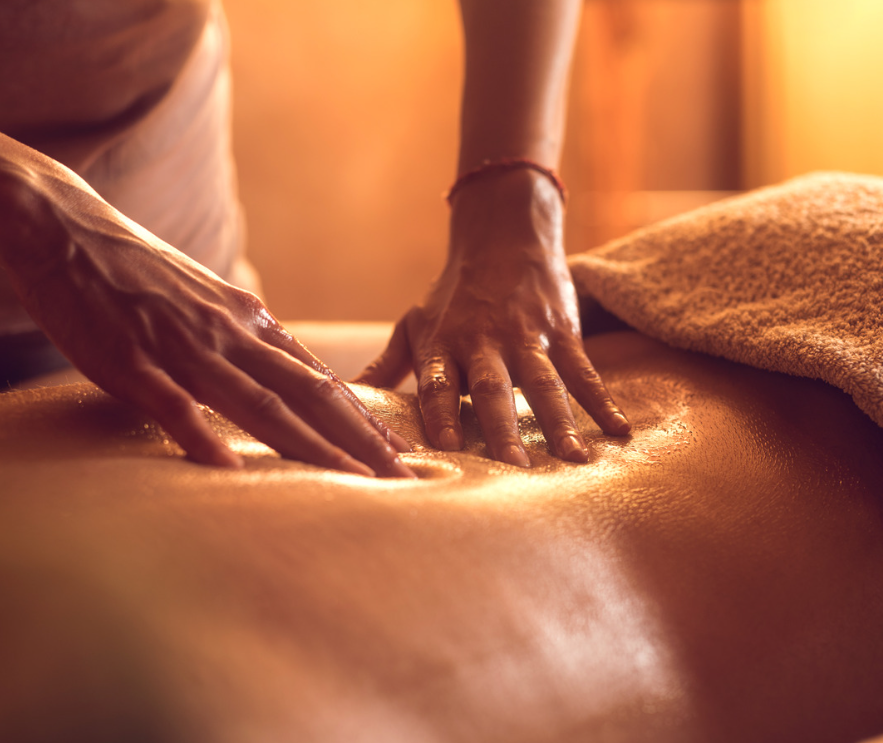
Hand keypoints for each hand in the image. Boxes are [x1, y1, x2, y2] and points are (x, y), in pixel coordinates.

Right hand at [0, 154, 414, 476]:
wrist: (68, 227)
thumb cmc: (141, 275)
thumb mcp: (209, 305)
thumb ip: (244, 345)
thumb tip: (277, 381)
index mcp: (252, 323)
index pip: (321, 379)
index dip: (363, 417)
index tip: (398, 449)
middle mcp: (233, 335)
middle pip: (311, 395)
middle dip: (361, 439)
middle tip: (402, 475)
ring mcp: (187, 348)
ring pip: (261, 404)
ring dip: (312, 445)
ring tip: (353, 480)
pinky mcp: (134, 361)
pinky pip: (175, 406)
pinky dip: (203, 438)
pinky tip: (230, 471)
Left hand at [357, 169, 628, 466]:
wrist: (502, 237)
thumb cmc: (452, 294)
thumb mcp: (414, 324)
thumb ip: (386, 366)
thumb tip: (341, 397)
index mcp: (443, 346)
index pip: (438, 385)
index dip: (441, 414)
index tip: (446, 449)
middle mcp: (483, 342)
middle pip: (492, 388)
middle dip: (501, 428)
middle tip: (514, 468)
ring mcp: (525, 336)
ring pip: (543, 382)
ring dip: (558, 420)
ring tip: (572, 459)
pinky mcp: (560, 330)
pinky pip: (583, 369)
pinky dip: (601, 400)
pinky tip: (618, 431)